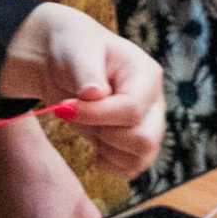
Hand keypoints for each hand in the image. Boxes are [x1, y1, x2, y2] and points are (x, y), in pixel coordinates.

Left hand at [0, 4, 165, 179]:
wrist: (62, 62)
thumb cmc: (72, 49)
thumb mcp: (75, 52)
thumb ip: (86, 72)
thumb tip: (96, 94)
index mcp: (146, 74)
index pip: (132, 109)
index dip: (97, 115)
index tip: (66, 107)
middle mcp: (154, 102)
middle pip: (144, 139)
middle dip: (105, 134)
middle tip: (79, 116)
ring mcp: (148, 124)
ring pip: (141, 158)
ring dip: (107, 149)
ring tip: (87, 126)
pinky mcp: (136, 142)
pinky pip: (132, 168)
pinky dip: (110, 164)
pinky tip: (94, 145)